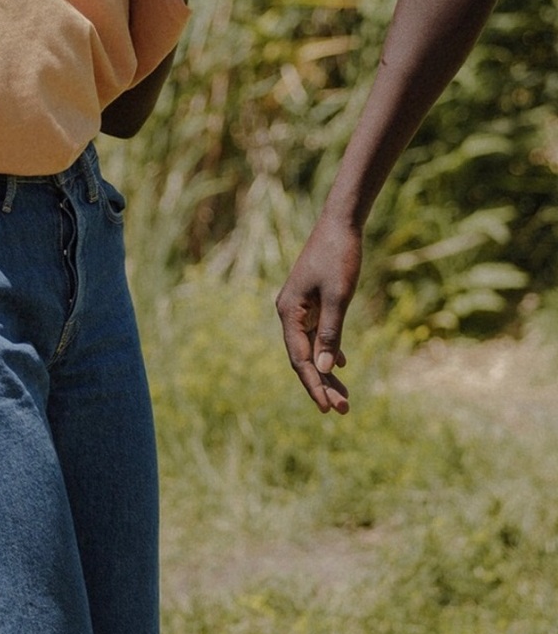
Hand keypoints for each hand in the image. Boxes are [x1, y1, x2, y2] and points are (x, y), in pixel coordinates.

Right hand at [275, 214, 359, 414]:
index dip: (313, 384)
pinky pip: (316, 333)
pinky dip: (329, 350)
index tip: (328, 407)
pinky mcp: (312, 301)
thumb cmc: (339, 257)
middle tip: (342, 409)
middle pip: (304, 357)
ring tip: (344, 396)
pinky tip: (341, 365)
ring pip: (311, 348)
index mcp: (289, 312)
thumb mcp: (338, 297)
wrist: (340, 224)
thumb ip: (331, 333)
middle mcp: (289, 312)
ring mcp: (300, 307)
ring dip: (326, 371)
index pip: (300, 358)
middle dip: (321, 384)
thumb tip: (326, 369)